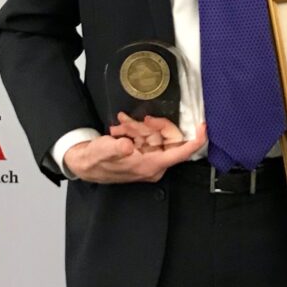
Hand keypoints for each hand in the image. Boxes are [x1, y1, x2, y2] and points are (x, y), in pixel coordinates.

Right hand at [64, 119, 206, 183]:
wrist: (84, 163)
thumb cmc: (95, 161)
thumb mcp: (103, 151)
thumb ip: (116, 148)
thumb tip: (127, 146)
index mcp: (151, 165)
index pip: (182, 153)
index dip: (196, 140)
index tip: (202, 125)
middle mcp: (154, 163)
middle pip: (169, 138)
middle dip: (152, 125)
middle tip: (134, 121)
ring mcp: (149, 158)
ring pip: (156, 134)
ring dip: (138, 126)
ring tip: (121, 126)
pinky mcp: (143, 152)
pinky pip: (147, 135)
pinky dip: (135, 129)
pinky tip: (121, 128)